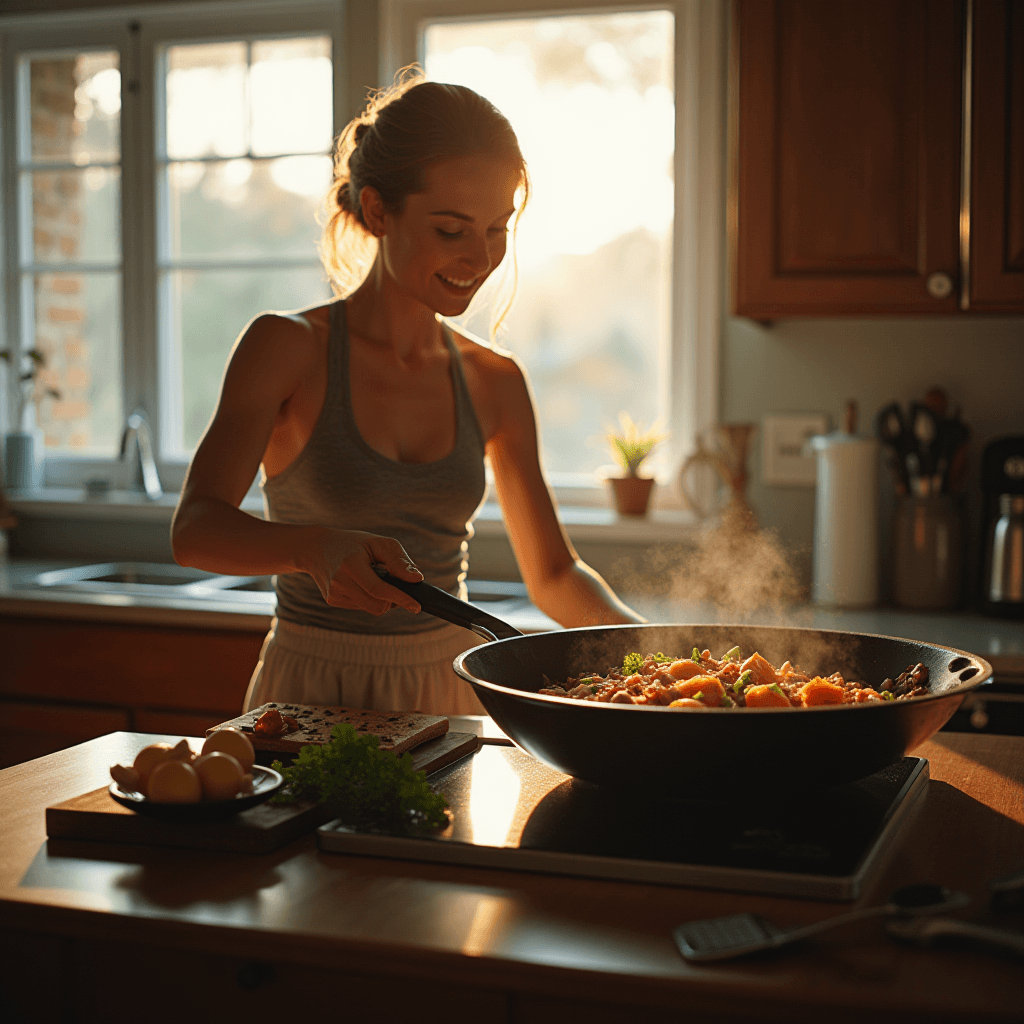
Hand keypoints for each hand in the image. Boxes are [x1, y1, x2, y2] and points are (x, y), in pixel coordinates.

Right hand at [303, 528, 422, 615]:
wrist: (316, 548)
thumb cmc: (353, 543)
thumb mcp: (377, 543)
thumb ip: (398, 560)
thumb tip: (417, 579)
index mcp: (350, 564)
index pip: (378, 589)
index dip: (400, 598)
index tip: (416, 606)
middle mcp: (339, 581)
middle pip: (376, 605)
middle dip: (393, 600)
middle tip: (397, 586)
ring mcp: (333, 594)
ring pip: (370, 608)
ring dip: (381, 600)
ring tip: (375, 579)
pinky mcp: (332, 601)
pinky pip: (361, 607)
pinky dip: (369, 599)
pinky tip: (362, 584)